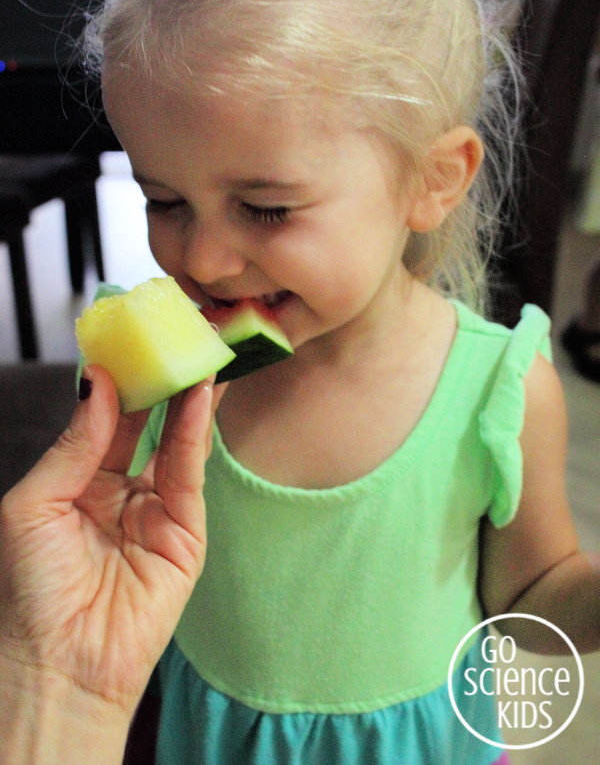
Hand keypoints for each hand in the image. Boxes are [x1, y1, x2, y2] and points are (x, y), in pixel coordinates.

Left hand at [0, 365, 223, 721]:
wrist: (58, 663)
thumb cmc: (30, 590)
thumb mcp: (35, 502)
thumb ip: (75, 443)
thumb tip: (98, 384)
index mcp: (77, 484)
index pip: (104, 421)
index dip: (116, 382)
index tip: (127, 341)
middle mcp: (119, 491)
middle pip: (145, 424)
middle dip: (157, 381)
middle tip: (171, 337)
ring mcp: (155, 510)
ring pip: (174, 442)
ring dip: (184, 397)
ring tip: (192, 353)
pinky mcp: (185, 531)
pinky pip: (189, 472)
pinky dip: (194, 432)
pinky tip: (196, 396)